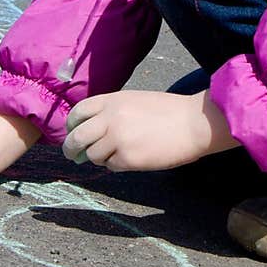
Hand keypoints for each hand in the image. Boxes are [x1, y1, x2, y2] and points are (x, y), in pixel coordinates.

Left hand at [63, 90, 237, 171]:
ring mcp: (117, 139)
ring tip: (117, 154)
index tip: (72, 133)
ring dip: (100, 157)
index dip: (72, 125)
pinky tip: (133, 158)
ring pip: (93, 155)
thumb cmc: (170, 111)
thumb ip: (113, 112)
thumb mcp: (135, 100)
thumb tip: (91, 132)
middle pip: (77, 137)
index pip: (78, 112)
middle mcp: (110, 118)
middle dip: (71, 148)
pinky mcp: (128, 158)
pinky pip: (111, 166)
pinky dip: (118, 164)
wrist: (194, 122)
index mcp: (112, 101)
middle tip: (72, 155)